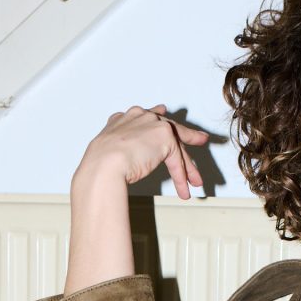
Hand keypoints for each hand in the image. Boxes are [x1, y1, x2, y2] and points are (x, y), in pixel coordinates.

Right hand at [77, 104, 208, 199]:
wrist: (103, 165)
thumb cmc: (100, 163)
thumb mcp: (110, 148)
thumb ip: (121, 145)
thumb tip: (129, 155)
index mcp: (126, 117)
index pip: (150, 116)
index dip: (160, 117)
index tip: (165, 112)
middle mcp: (141, 116)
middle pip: (169, 130)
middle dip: (186, 138)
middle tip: (200, 139)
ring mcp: (154, 124)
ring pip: (176, 147)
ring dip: (186, 167)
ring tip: (194, 182)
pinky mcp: (165, 137)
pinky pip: (176, 160)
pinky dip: (180, 176)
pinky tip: (183, 189)